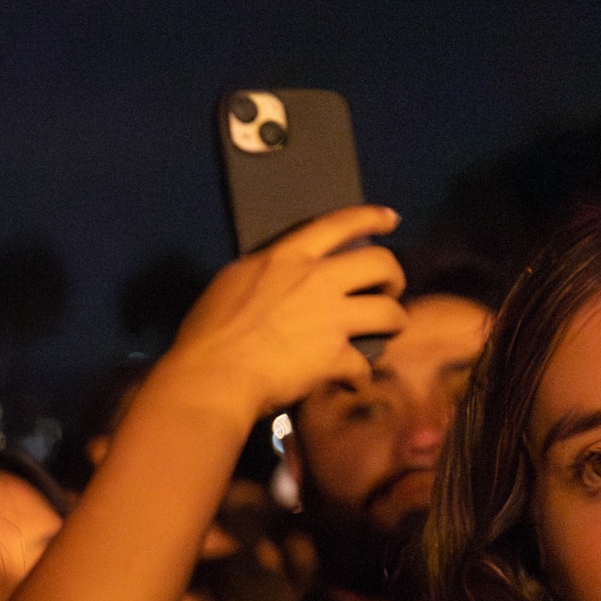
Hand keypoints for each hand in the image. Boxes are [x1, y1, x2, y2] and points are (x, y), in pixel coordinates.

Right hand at [150, 205, 404, 426]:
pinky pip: (363, 366)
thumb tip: (274, 275)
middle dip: (393, 276)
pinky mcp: (335, 358)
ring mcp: (331, 319)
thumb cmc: (206, 332)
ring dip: (393, 323)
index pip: (339, 224)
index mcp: (288, 258)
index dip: (371, 217)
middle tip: (386, 291)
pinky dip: (359, 376)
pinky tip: (352, 382)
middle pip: (380, 263)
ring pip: (389, 312)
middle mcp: (318, 281)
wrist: (211, 378)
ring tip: (384, 334)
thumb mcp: (231, 283)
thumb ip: (264, 273)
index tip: (390, 219)